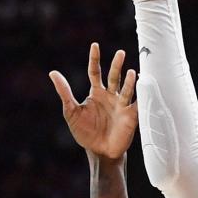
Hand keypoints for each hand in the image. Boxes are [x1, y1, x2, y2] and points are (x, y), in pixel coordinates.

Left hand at [50, 44, 137, 159]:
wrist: (99, 152)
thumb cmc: (85, 132)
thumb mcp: (71, 111)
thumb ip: (64, 92)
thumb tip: (53, 73)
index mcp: (96, 93)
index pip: (95, 71)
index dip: (95, 59)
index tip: (95, 45)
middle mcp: (110, 96)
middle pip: (114, 76)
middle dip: (117, 65)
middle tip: (121, 53)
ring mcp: (121, 105)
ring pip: (126, 89)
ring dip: (129, 81)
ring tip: (131, 72)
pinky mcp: (131, 116)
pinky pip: (138, 103)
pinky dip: (142, 95)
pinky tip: (144, 87)